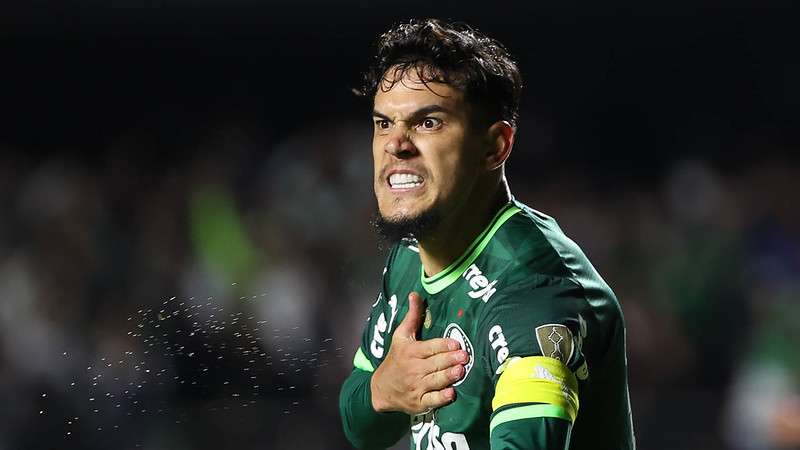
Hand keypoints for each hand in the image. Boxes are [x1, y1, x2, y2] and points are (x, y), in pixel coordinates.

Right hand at [370, 292, 467, 414]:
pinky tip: (451, 393)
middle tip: (464, 356)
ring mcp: (416, 387)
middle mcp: (413, 369)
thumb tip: (416, 294)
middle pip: (434, 364)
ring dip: (448, 376)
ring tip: (461, 371)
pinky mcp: (419, 402)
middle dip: (450, 360)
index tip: (456, 343)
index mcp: (410, 352)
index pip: (429, 348)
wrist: (381, 388)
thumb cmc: (396, 358)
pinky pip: (431, 400)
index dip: (443, 345)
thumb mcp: (400, 336)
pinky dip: (441, 398)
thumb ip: (412, 316)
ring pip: (435, 381)